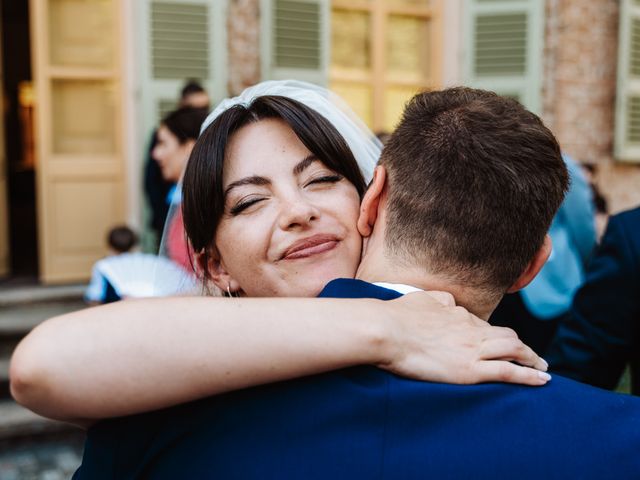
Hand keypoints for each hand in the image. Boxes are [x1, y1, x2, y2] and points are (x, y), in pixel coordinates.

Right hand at [377, 291, 549, 385]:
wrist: (386, 330)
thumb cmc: (397, 316)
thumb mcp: (422, 299)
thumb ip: (440, 301)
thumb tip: (450, 304)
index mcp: (458, 315)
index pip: (486, 326)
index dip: (498, 337)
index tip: (503, 345)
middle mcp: (471, 330)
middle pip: (508, 337)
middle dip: (524, 347)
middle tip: (534, 357)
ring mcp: (472, 349)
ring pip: (515, 351)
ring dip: (533, 360)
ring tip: (543, 369)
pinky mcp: (470, 370)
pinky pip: (508, 372)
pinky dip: (529, 375)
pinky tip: (542, 380)